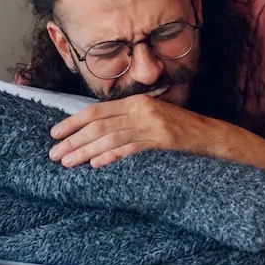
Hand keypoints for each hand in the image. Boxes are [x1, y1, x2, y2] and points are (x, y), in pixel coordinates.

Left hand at [48, 95, 227, 167]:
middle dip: (73, 140)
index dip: (72, 122)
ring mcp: (152, 125)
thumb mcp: (150, 116)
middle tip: (54, 154)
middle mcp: (141, 110)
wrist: (211, 135)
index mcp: (136, 101)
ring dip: (85, 151)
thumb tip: (93, 131)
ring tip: (67, 163)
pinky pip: (131, 148)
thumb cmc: (179, 129)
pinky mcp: (163, 140)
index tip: (55, 134)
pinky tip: (96, 164)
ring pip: (109, 137)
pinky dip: (111, 156)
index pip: (96, 110)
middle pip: (98, 125)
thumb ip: (126, 119)